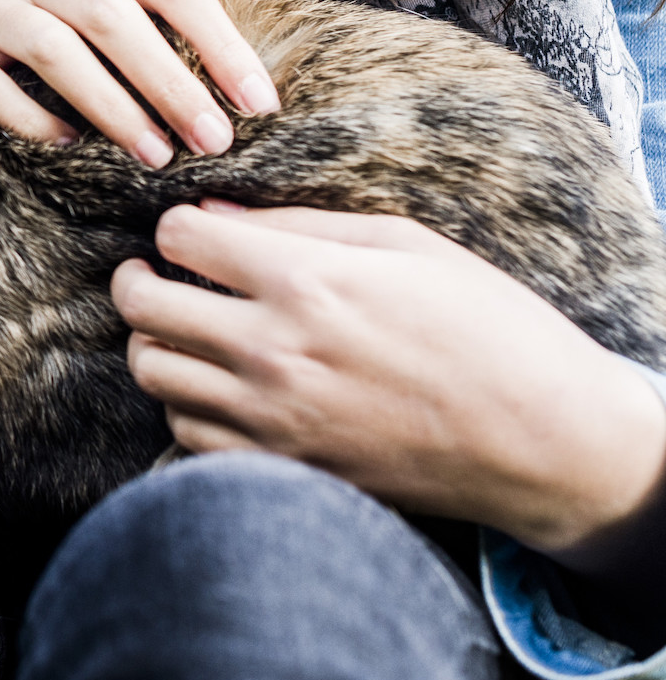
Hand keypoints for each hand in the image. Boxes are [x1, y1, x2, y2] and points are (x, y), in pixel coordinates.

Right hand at [0, 0, 279, 164]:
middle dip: (173, 84)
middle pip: (116, 18)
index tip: (260, 103)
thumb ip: (137, 10)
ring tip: (154, 157)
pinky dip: (33, 119)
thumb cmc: (15, 0)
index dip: (220, 44)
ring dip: (113, 107)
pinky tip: (67, 145)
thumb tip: (228, 83)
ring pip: (58, 50)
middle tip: (216, 143)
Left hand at [113, 202, 665, 564]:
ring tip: (186, 330)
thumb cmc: (486, 327)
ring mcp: (272, 416)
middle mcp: (274, 350)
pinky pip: (186, 433)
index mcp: (306, 281)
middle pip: (142, 306)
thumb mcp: (406, 246)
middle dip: (138, 280)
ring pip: (153, 371)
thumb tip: (216, 213)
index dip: (176, 226)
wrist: (541, 439)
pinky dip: (186, 405)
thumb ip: (299, 225)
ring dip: (157, 342)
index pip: (180, 237)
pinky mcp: (282, 466)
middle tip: (154, 274)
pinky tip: (217, 386)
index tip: (192, 234)